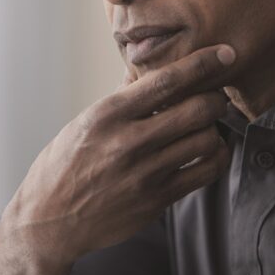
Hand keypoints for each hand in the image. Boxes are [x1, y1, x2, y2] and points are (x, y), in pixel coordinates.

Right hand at [0, 44, 235, 270]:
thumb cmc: (64, 165)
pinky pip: (205, 173)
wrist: (50, 220)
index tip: (224, 54)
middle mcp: (128, 142)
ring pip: (206, 140)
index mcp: (108, 115)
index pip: (165, 80)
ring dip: (214, 128)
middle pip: (196, 109)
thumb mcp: (83, 122)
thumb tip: (147, 68)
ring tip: (207, 126)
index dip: (202, 63)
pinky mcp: (157, 200)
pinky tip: (210, 151)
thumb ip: (121, 97)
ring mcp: (145, 174)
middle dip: (215, 98)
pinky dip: (216, 157)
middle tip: (214, 96)